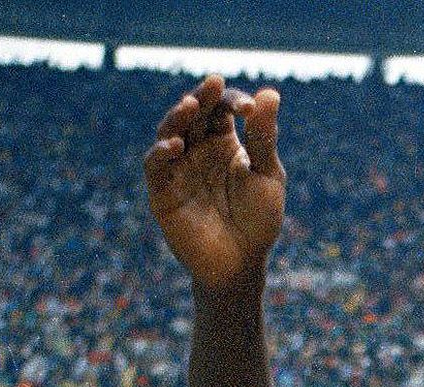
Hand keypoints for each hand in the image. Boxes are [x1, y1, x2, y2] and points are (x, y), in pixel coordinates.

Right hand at [144, 77, 283, 292]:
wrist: (242, 264)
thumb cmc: (258, 221)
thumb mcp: (267, 176)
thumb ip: (263, 138)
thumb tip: (269, 93)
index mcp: (223, 141)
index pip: (221, 108)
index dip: (232, 101)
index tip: (250, 109)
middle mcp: (197, 150)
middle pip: (193, 113)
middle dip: (202, 98)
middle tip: (213, 86)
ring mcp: (178, 169)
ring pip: (169, 131)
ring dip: (178, 116)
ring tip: (191, 105)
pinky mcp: (162, 192)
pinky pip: (155, 166)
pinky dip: (161, 152)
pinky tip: (176, 146)